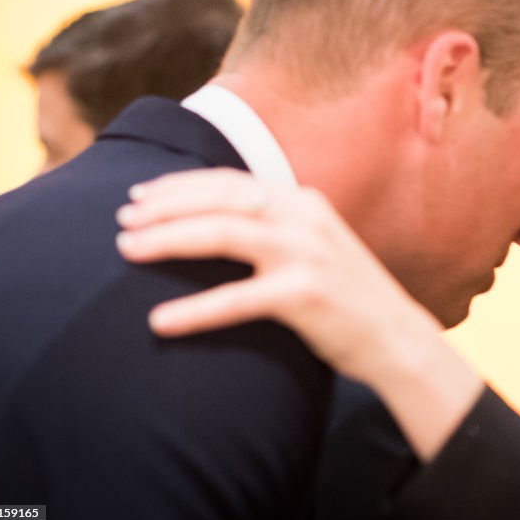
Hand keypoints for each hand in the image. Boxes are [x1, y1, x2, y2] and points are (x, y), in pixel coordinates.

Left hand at [116, 168, 482, 458]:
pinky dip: (195, 311)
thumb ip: (275, 229)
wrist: (397, 338)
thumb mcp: (315, 247)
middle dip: (165, 205)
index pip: (232, 182)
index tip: (141, 195)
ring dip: (169, 240)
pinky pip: (237, 300)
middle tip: (123, 220)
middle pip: (221, 199)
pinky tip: (161, 322)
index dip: (182, 185)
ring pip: (223, 234)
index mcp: (304, 203)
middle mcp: (305, 218)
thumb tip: (216, 224)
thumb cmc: (347, 298)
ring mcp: (307, 254)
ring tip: (126, 251)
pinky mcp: (306, 295)